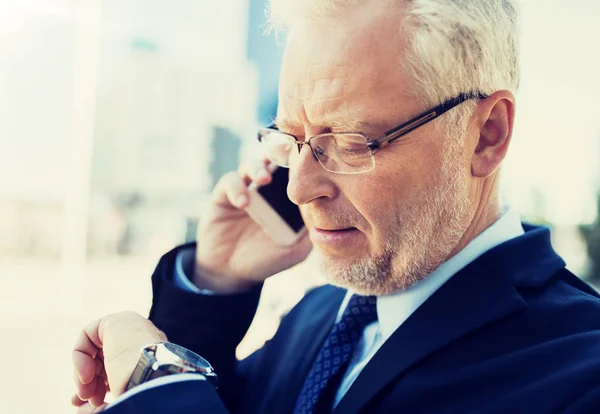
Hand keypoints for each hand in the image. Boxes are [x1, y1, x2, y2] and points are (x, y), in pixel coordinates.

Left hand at [72, 311, 166, 411]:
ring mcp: (130, 329)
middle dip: (91, 383)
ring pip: (96, 350)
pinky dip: (80, 357)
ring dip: (84, 375)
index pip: (117, 370)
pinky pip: (87, 335)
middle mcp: (141, 342)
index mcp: (149, 359)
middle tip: (86, 400)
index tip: (89, 404)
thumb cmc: (140, 393)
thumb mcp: (120, 399)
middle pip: (105, 360)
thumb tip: (81, 408)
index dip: (100, 387)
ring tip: (85, 394)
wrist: (152, 378)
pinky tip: (86, 375)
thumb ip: (101, 404)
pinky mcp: (116, 321)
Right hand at [194, 159, 312, 292]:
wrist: (231, 272)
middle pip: (272, 161)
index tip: (310, 159)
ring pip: (250, 166)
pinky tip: (243, 202)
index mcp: (284, 198)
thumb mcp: (294, 250)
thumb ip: (308, 233)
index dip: (300, 163)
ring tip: (264, 179)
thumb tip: (327, 215)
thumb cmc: (266, 259)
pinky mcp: (223, 196)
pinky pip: (229, 182)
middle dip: (279, 156)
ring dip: (257, 168)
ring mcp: (244, 190)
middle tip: (286, 160)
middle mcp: (265, 190)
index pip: (293, 173)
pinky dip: (237, 188)